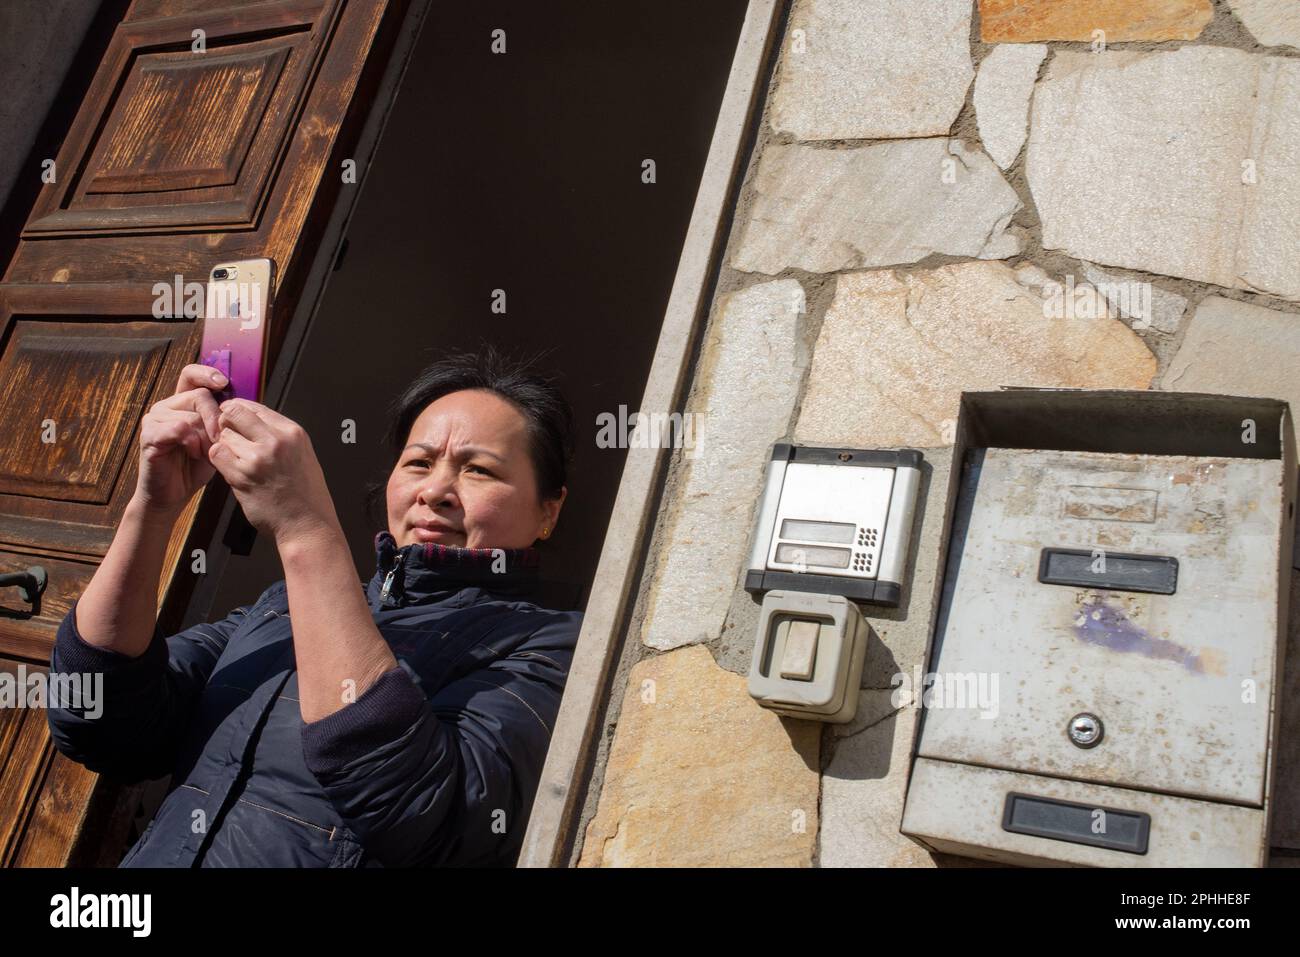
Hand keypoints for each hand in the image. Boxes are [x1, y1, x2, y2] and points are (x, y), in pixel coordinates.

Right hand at [134, 363, 227, 516]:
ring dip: (205, 436)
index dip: (207, 373)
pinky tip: (193, 454)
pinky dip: (191, 442)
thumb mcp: (216, 439)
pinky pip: (177, 429)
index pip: (191, 374)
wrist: (174, 493)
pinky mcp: (149, 436)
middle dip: (217, 419)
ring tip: (205, 452)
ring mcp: (154, 419)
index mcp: (181, 402)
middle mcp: (166, 406)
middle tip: (221, 439)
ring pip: (191, 415)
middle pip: (199, 396)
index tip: (224, 383)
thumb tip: (242, 405)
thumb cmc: (196, 466)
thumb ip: (222, 420)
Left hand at [208, 399, 339, 544]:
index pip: (254, 405)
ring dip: (224, 446)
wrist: (308, 525)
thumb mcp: (301, 454)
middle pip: (234, 413)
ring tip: (237, 461)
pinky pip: (217, 454)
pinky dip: (219, 460)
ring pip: (223, 435)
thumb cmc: (305, 494)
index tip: (232, 417)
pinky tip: (232, 470)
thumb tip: (251, 420)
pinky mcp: (242, 475)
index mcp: (293, 432)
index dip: (238, 410)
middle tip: (228, 436)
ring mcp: (259, 457)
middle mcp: (276, 440)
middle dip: (225, 423)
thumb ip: (279, 435)